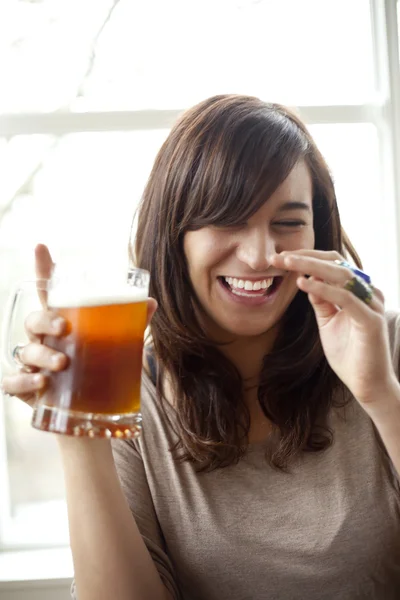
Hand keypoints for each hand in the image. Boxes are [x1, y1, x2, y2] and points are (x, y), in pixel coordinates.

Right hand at [1, 244, 156, 406]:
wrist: (88, 416)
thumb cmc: (98, 373)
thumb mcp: (116, 348)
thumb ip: (130, 325)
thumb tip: (151, 302)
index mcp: (63, 324)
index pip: (49, 294)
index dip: (43, 270)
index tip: (41, 248)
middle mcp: (43, 340)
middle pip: (34, 320)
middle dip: (45, 320)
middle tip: (64, 328)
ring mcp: (31, 364)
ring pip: (25, 350)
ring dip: (41, 354)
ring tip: (61, 364)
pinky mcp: (24, 389)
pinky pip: (11, 381)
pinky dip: (22, 381)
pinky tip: (39, 384)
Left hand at [271, 249, 397, 404]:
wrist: (367, 385)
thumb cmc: (349, 354)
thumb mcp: (328, 322)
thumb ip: (321, 301)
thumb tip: (307, 279)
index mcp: (359, 290)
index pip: (333, 263)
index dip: (308, 257)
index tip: (281, 258)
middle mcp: (368, 292)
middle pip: (335, 263)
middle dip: (305, 257)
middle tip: (279, 256)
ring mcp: (372, 304)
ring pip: (340, 275)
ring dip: (310, 266)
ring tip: (287, 263)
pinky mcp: (371, 319)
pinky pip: (345, 297)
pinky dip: (322, 288)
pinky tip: (302, 284)